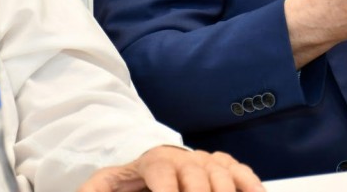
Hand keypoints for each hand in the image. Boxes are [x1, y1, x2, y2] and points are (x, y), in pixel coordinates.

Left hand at [76, 145, 262, 191]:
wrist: (150, 169)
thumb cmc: (130, 183)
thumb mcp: (105, 185)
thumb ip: (95, 190)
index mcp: (155, 160)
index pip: (162, 168)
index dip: (167, 188)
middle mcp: (186, 157)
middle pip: (198, 173)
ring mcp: (208, 161)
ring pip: (224, 173)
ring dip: (229, 191)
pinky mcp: (225, 168)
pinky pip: (243, 174)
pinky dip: (252, 185)